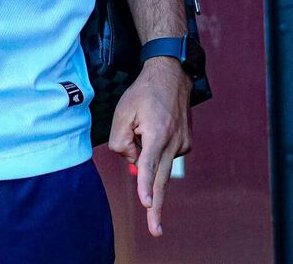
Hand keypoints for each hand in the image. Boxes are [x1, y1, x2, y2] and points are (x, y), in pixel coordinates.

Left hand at [108, 57, 191, 237]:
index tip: (146, 203)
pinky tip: (155, 126)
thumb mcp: (122, 111)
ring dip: (148, 155)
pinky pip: (165, 154)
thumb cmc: (143, 93)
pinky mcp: (186, 144)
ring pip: (160, 163)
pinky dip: (156, 148)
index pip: (149, 163)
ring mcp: (183, 144)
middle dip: (156, 205)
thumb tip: (132, 162)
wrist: (171, 76)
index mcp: (157, 133)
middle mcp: (174, 142)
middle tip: (155, 230)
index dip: (145, 184)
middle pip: (161, 178)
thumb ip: (121, 140)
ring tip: (145, 122)